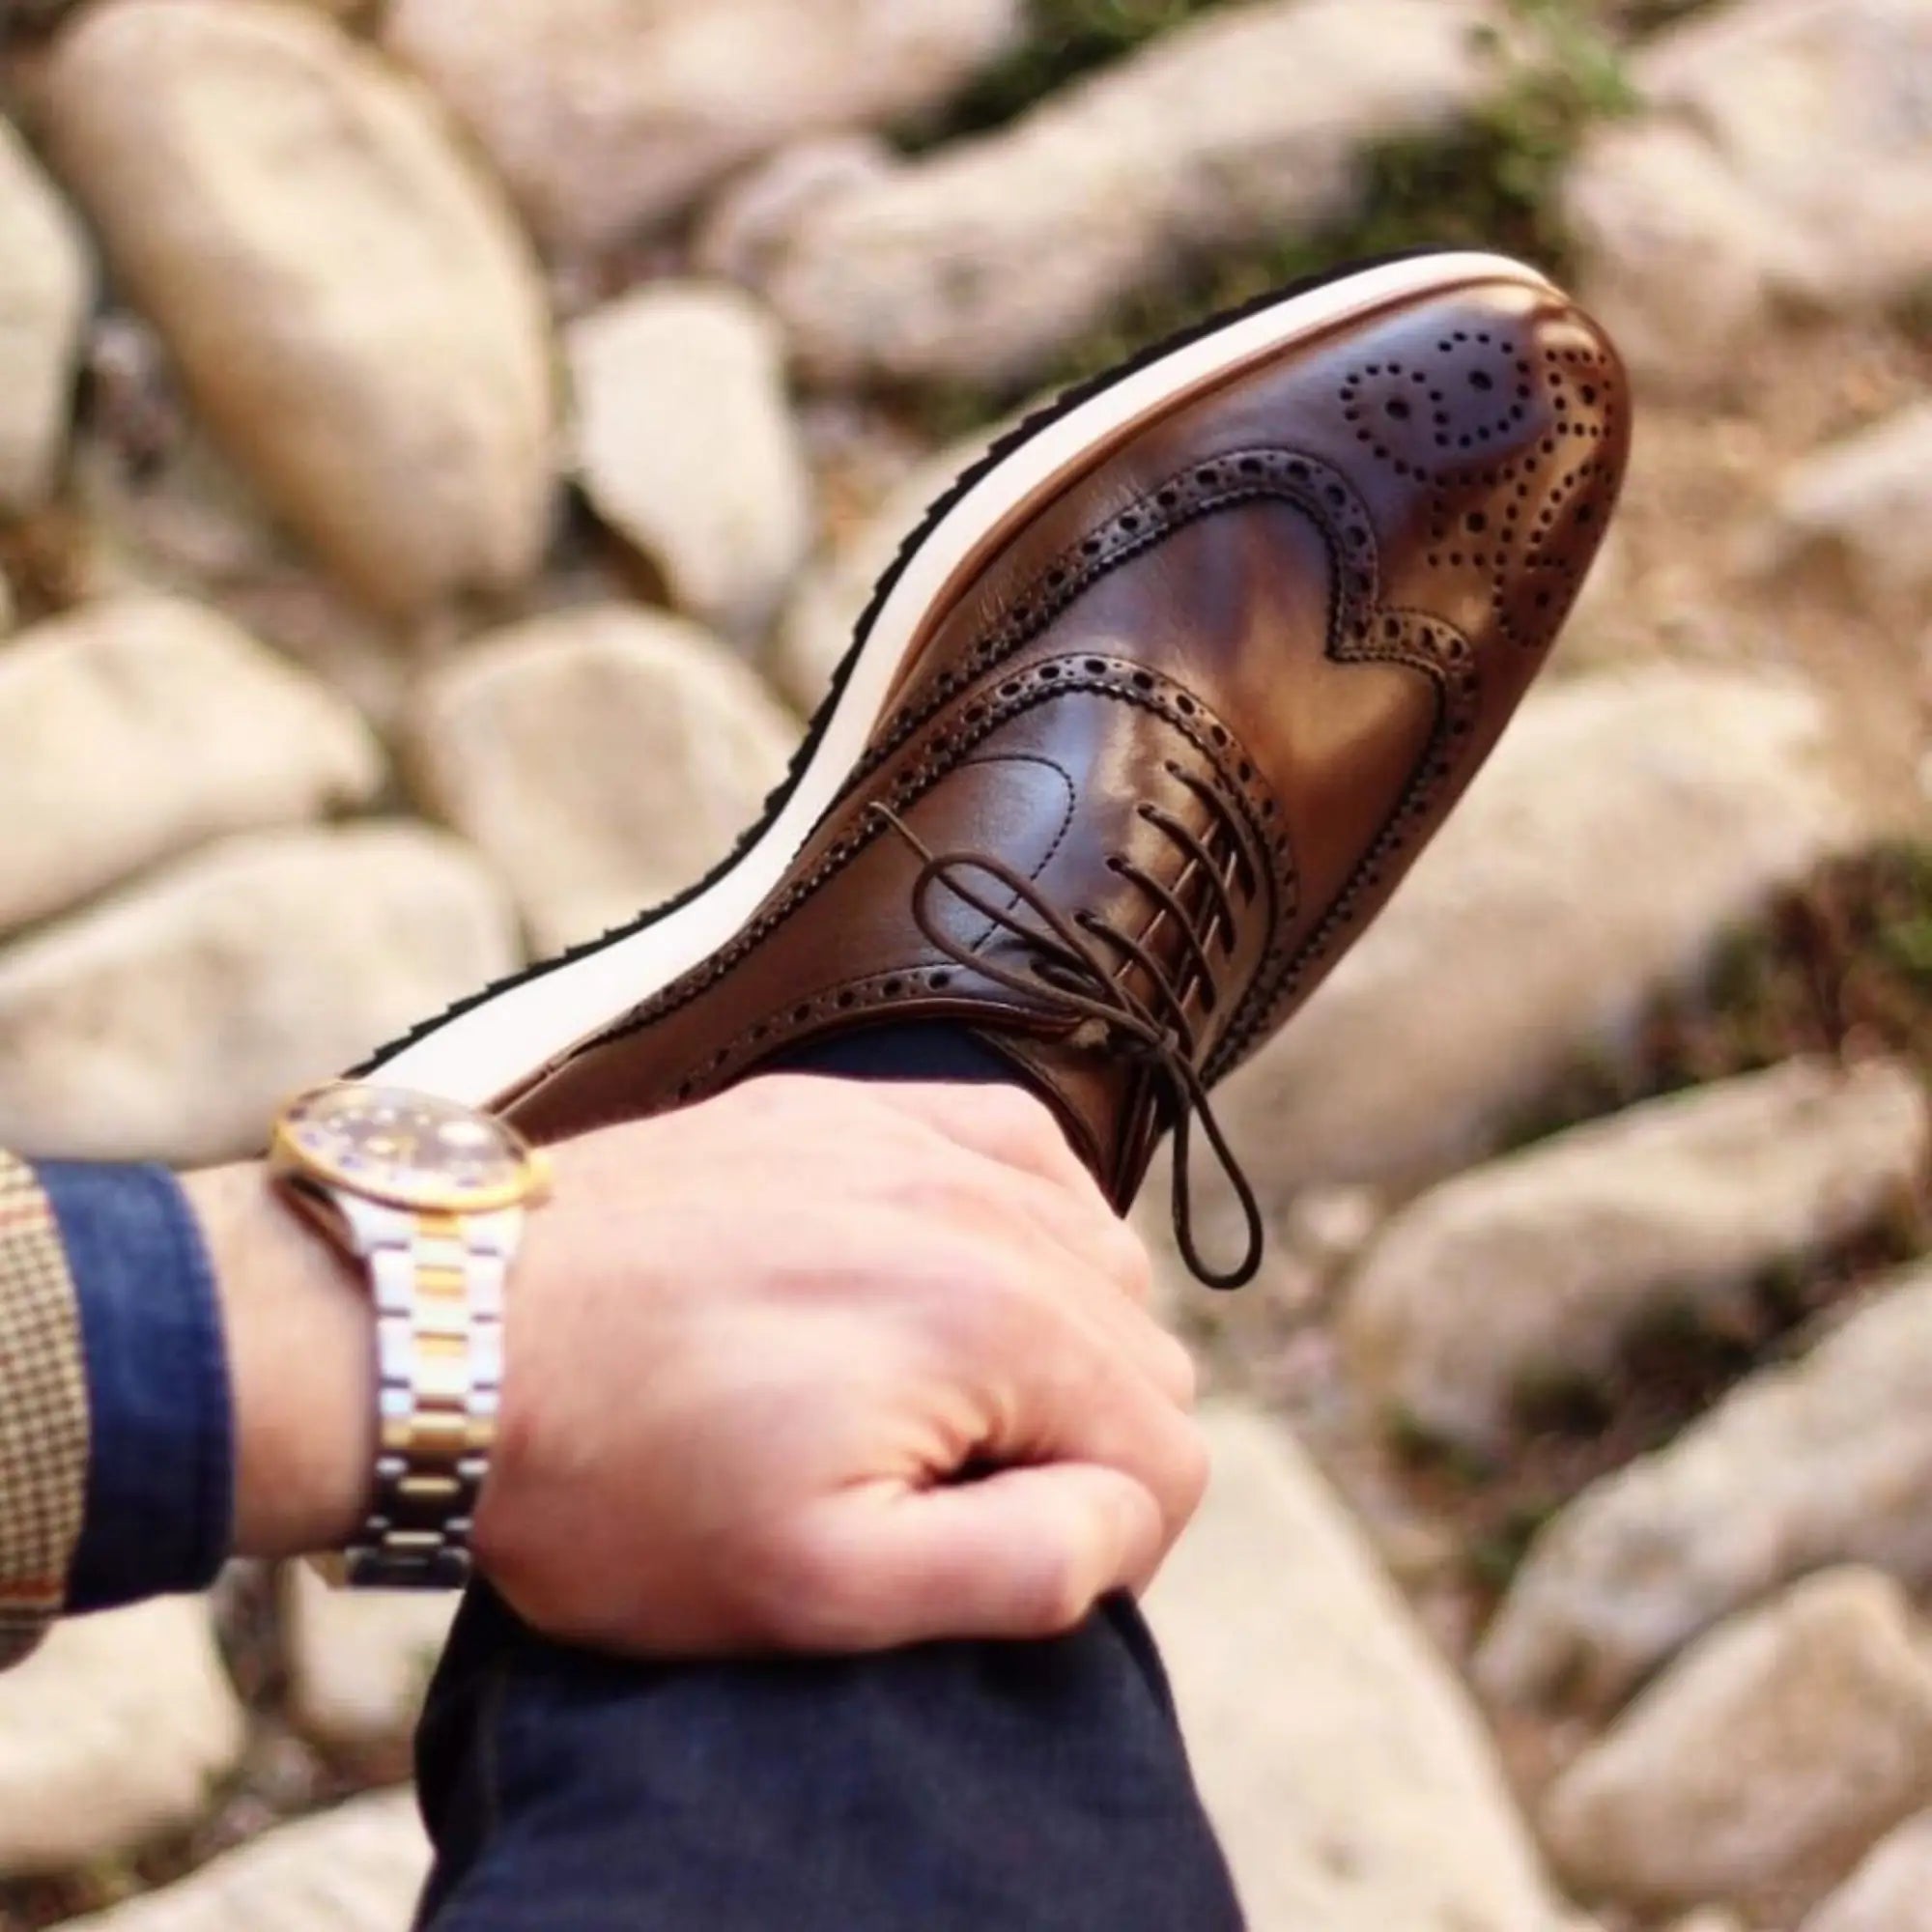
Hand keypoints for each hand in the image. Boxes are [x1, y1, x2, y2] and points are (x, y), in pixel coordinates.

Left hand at [194, 1076, 1205, 1656]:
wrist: (449, 1340)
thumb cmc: (618, 1479)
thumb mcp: (819, 1589)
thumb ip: (1022, 1564)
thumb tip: (1125, 1511)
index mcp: (999, 1322)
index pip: (1167, 1461)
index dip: (1093, 1540)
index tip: (976, 1553)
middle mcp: (982, 1203)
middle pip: (1141, 1356)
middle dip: (1073, 1440)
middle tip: (931, 1488)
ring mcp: (913, 1136)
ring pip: (1096, 1254)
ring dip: (1051, 1338)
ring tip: (925, 1396)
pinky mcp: (849, 1106)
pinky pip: (1016, 1151)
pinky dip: (1015, 1222)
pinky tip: (939, 1275)